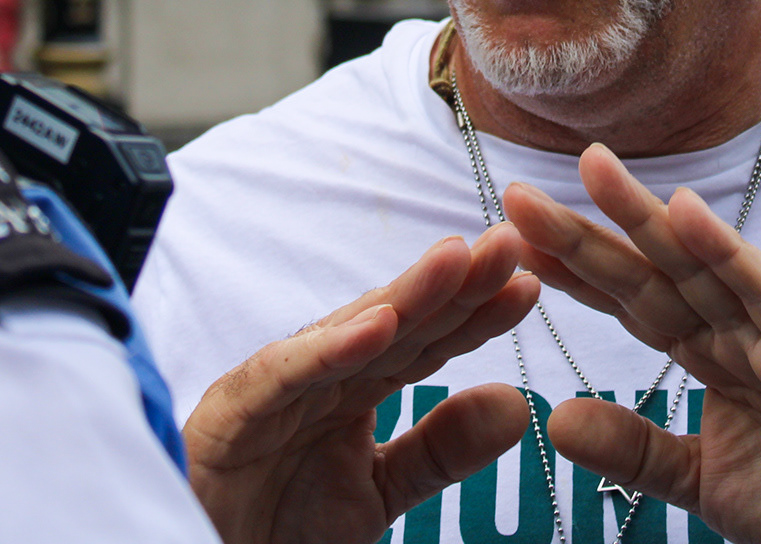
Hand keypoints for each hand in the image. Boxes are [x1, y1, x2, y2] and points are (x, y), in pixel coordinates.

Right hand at [183, 225, 539, 543]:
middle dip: (453, 284)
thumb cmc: (276, 527)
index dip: (477, 314)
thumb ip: (439, 452)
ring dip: (403, 295)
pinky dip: (326, 349)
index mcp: (353, 388)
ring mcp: (272, 390)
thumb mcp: (379, 494)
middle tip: (511, 244)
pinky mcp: (228, 414)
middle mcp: (317, 376)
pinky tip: (376, 325)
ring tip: (456, 261)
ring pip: (345, 333)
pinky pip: (280, 375)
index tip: (531, 285)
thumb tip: (516, 404)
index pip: (427, 343)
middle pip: (395, 322)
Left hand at [502, 147, 760, 543]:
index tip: (514, 239)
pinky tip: (687, 215)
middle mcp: (740, 334)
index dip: (577, 269)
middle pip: (654, 271)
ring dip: (647, 216)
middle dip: (591, 229)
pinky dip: (730, 254)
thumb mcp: (696, 481)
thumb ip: (635, 449)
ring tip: (592, 169)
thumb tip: (558, 418)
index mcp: (712, 356)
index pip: (632, 302)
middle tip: (520, 193)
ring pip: (702, 267)